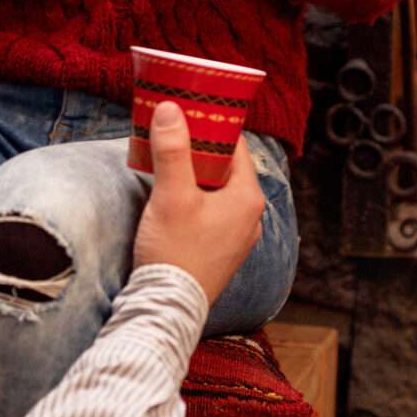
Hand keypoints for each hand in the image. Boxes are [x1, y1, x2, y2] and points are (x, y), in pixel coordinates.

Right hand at [130, 103, 265, 306]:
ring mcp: (238, 237)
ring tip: (165, 162)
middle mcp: (251, 216)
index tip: (186, 112)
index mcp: (248, 197)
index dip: (211, 125)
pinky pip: (212, 213)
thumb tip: (170, 108)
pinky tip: (170, 198)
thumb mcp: (171, 195)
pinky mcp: (221, 252)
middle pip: (226, 168)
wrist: (167, 308)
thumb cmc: (175, 252)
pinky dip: (194, 199)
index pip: (235, 145)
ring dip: (193, 175)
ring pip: (217, 191)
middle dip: (198, 150)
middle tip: (170, 134)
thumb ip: (172, 150)